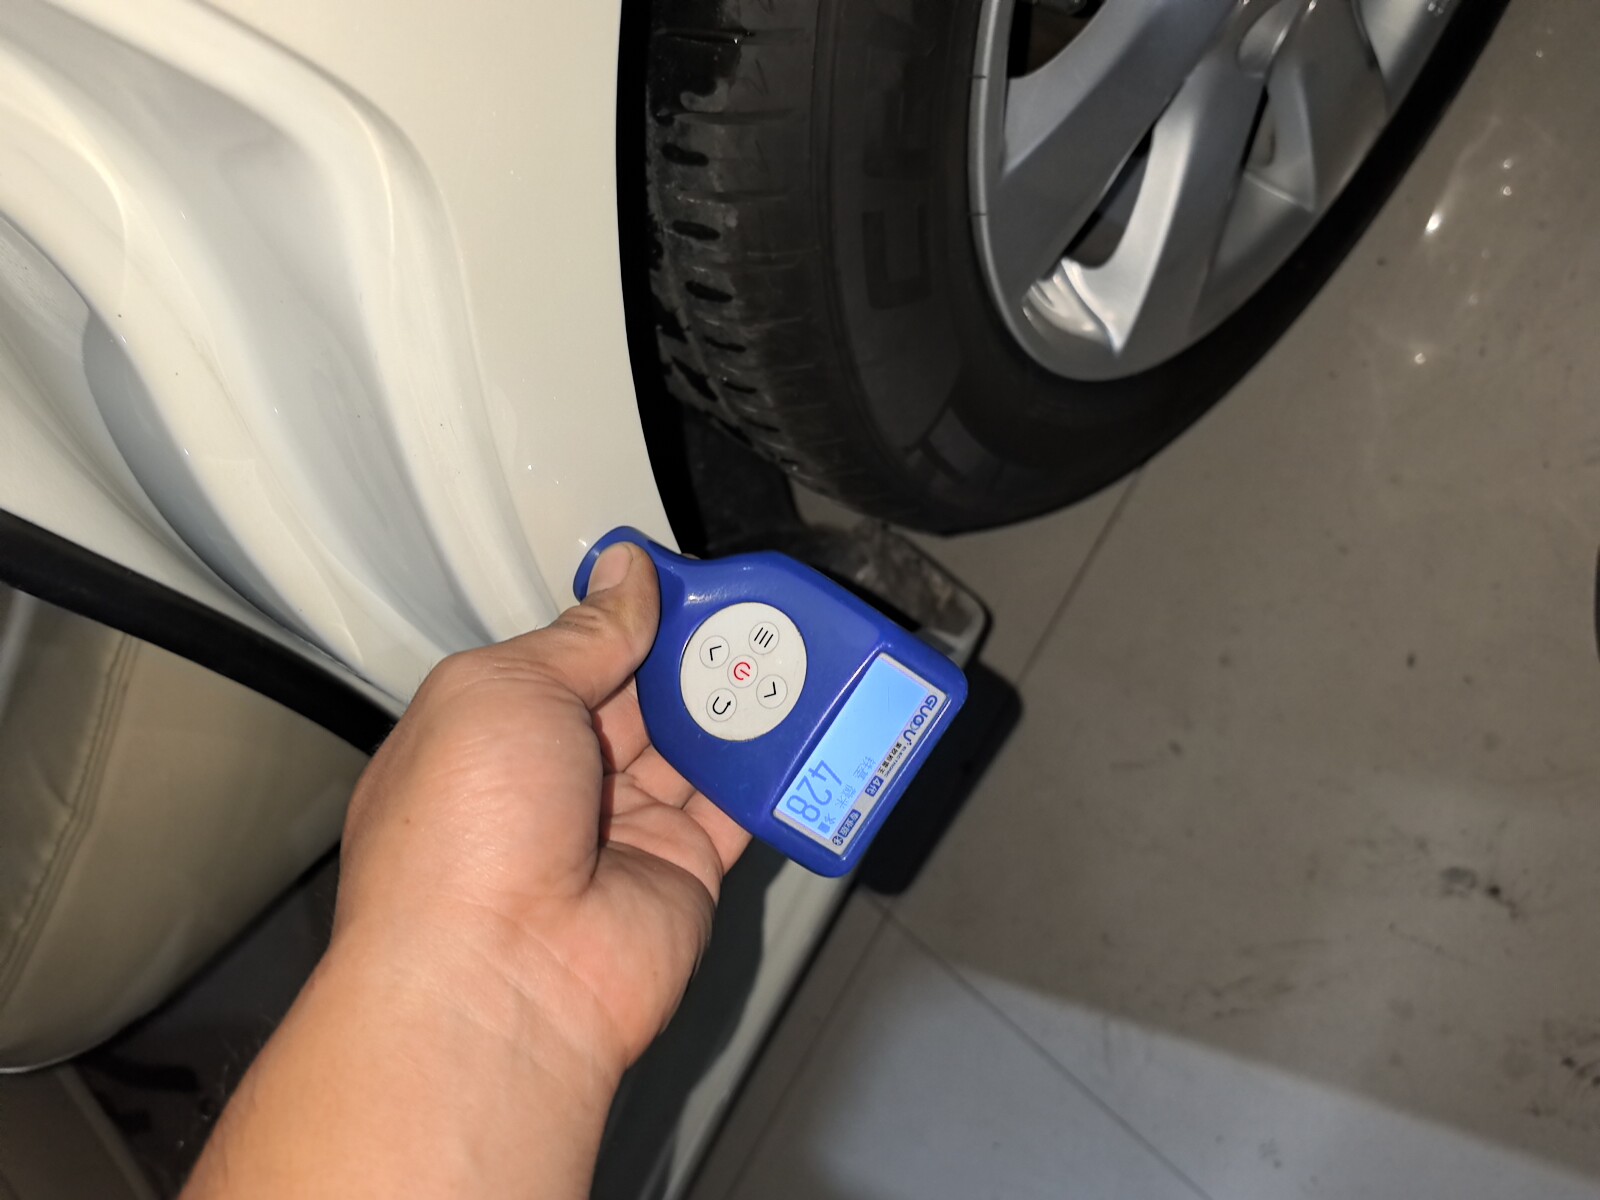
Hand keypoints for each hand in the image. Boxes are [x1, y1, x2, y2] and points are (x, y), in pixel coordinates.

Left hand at [334, 541, 749, 1075]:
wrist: (500, 980)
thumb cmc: (460, 842)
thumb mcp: (507, 689)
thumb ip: (584, 634)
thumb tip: (624, 578)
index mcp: (495, 731)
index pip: (575, 655)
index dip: (630, 617)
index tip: (683, 584)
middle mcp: (555, 783)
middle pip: (644, 698)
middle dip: (694, 655)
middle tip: (747, 613)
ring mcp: (619, 831)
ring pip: (696, 747)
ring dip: (737, 704)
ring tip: (784, 653)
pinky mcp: (680, 872)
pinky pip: (738, 809)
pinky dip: (772, 770)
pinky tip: (798, 724)